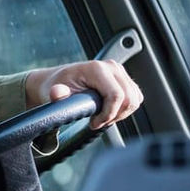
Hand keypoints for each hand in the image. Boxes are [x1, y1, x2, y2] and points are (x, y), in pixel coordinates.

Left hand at [24, 60, 142, 128]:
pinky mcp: (125, 79)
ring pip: (134, 100)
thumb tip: (57, 93)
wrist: (60, 81)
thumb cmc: (58, 86)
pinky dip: (124, 109)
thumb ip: (57, 95)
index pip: (116, 96)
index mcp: (96, 68)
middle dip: (114, 116)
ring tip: (101, 116)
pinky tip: (108, 110)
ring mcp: (120, 72)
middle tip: (97, 121)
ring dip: (120, 114)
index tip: (94, 123)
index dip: (108, 114)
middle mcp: (111, 67)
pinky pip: (135, 99)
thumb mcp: (54, 92)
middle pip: (129, 99)